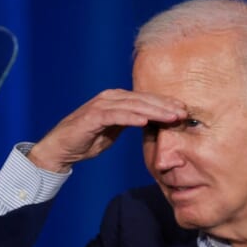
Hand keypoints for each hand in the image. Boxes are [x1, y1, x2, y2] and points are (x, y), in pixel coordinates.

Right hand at [28, 89, 185, 172]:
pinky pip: (116, 116)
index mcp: (118, 99)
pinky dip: (131, 117)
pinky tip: (145, 121)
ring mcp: (101, 105)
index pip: (146, 99)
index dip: (166, 104)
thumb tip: (152, 123)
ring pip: (133, 105)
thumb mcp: (115, 130)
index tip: (184, 111)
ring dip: (154, 111)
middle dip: (165, 106)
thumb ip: (131, 122)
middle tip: (184, 112)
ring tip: (171, 117)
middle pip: (143, 100)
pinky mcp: (93, 116)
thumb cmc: (88, 139)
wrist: (61, 149)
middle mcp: (110, 98)